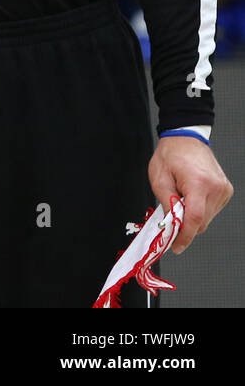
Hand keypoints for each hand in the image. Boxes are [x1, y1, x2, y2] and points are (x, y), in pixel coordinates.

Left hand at [148, 136, 232, 253]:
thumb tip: (170, 225)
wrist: (186, 138)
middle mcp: (215, 187)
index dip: (185, 236)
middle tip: (170, 220)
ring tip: (181, 198)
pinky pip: (212, 210)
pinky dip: (200, 209)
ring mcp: (223, 189)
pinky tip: (191, 196)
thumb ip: (166, 204)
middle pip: (201, 222)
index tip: (176, 247)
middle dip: (185, 226)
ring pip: (207, 218)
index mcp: (198, 183)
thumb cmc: (170, 154)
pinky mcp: (226, 191)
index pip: (194, 219)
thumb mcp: (159, 178)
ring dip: (192, 216)